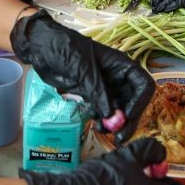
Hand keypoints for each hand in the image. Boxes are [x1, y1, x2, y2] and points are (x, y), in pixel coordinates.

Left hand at [10, 10, 152, 143]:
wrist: (41, 47)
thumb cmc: (63, 48)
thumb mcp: (82, 68)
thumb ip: (98, 91)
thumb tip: (112, 116)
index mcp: (121, 65)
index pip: (143, 85)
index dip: (140, 103)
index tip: (127, 117)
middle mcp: (117, 77)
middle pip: (133, 102)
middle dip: (128, 119)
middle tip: (119, 137)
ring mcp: (104, 87)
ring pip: (118, 110)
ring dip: (114, 123)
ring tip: (102, 130)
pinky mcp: (91, 95)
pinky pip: (103, 111)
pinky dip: (103, 120)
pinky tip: (96, 124)